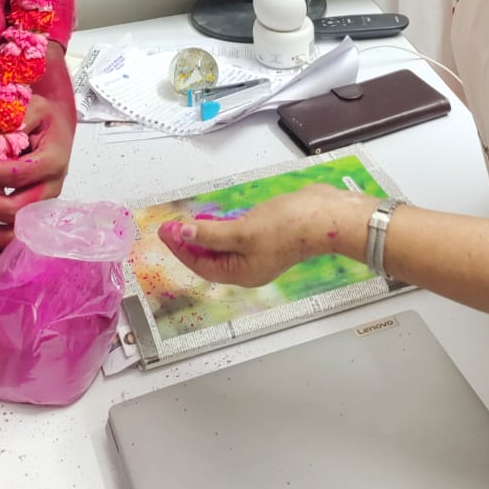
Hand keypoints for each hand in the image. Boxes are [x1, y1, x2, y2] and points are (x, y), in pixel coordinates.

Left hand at [0, 90, 74, 250]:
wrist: (57, 130)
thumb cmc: (44, 119)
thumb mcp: (34, 108)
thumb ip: (16, 118)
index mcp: (53, 161)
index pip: (17, 174)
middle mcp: (51, 188)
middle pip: (16, 209)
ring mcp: (43, 207)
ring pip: (15, 232)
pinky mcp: (34, 217)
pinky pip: (12, 238)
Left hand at [157, 184, 372, 287]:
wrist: (323, 216)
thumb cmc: (286, 227)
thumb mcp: (242, 231)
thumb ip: (210, 234)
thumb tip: (183, 234)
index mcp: (241, 272)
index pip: (200, 264)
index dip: (180, 247)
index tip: (165, 230)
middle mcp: (247, 266)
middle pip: (210, 257)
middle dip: (189, 241)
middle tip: (170, 224)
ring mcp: (258, 251)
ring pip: (222, 246)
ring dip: (204, 234)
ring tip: (187, 221)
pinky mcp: (266, 235)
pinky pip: (235, 235)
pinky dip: (222, 227)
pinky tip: (215, 217)